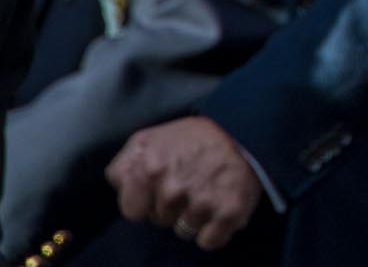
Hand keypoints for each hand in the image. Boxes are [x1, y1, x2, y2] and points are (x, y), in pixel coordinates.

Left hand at [106, 116, 262, 250]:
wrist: (248, 127)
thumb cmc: (196, 135)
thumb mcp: (150, 137)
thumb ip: (126, 163)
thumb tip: (119, 183)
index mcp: (147, 168)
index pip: (132, 211)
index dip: (147, 202)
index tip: (160, 189)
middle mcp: (171, 187)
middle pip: (160, 221)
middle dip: (172, 208)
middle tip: (191, 184)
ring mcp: (201, 201)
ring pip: (184, 231)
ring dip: (195, 217)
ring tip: (208, 191)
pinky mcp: (228, 212)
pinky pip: (209, 241)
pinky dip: (215, 231)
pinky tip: (220, 209)